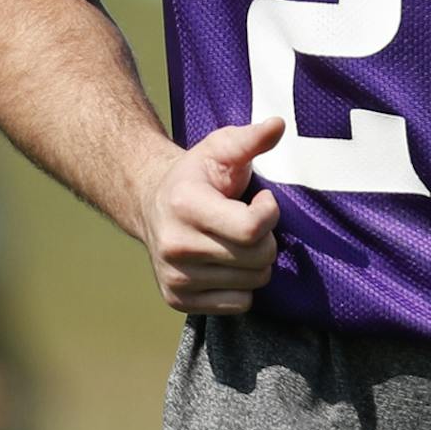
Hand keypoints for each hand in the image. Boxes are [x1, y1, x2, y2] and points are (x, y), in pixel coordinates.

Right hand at [138, 117, 283, 314]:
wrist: (151, 203)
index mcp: (186, 206)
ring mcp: (174, 277)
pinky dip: (243, 286)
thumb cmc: (198, 174)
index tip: (263, 200)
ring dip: (257, 263)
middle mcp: (175, 246)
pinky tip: (228, 263)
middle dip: (267, 239)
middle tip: (251, 222)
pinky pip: (239, 304)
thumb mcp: (221, 148)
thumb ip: (250, 139)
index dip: (270, 214)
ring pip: (253, 283)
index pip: (251, 229)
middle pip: (258, 258)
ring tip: (237, 241)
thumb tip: (279, 125)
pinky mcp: (177, 300)